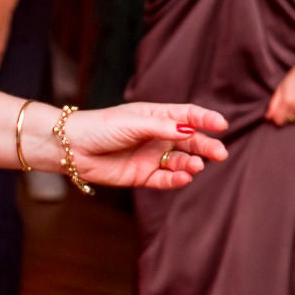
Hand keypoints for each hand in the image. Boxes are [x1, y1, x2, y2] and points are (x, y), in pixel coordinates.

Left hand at [55, 102, 227, 189]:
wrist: (72, 148)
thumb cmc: (100, 127)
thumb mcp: (134, 122)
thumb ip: (162, 127)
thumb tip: (190, 129)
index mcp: (155, 116)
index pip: (187, 115)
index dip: (205, 119)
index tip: (222, 124)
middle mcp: (156, 136)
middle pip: (189, 141)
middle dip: (205, 146)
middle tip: (219, 153)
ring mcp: (150, 156)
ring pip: (179, 161)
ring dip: (191, 164)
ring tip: (195, 166)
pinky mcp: (142, 175)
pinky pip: (164, 179)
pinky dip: (176, 180)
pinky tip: (183, 178)